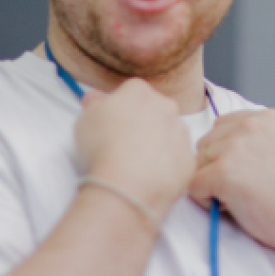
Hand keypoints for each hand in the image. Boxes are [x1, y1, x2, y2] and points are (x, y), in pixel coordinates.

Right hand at [75, 79, 194, 218]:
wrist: (127, 183)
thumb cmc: (103, 147)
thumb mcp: (85, 118)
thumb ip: (94, 104)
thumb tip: (97, 100)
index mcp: (140, 92)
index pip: (132, 91)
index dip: (122, 108)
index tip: (113, 123)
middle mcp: (166, 107)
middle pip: (155, 110)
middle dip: (143, 123)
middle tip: (124, 143)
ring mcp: (181, 133)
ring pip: (170, 134)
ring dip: (157, 144)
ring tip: (136, 163)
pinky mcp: (189, 159)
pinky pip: (178, 159)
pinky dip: (167, 165)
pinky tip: (150, 176)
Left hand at [188, 110, 274, 251]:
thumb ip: (258, 139)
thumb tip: (224, 144)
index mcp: (266, 117)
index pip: (222, 126)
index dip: (226, 154)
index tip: (247, 174)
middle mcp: (249, 125)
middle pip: (205, 143)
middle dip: (215, 168)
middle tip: (243, 189)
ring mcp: (235, 147)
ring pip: (196, 164)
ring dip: (210, 184)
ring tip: (240, 198)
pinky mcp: (223, 172)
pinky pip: (193, 186)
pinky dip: (206, 201)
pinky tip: (233, 207)